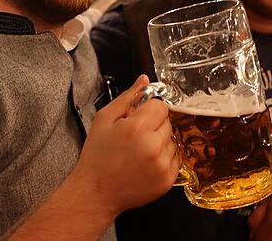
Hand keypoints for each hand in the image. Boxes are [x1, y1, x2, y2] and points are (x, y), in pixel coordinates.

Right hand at [70, 75, 177, 217]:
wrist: (96, 192)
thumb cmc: (97, 157)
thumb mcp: (104, 119)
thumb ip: (128, 97)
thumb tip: (144, 80)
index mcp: (137, 128)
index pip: (160, 106)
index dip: (148, 110)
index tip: (138, 119)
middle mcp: (153, 146)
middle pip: (168, 122)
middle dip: (154, 125)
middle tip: (135, 137)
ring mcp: (162, 165)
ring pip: (172, 140)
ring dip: (160, 142)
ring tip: (139, 151)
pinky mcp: (167, 180)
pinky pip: (175, 159)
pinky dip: (163, 159)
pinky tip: (145, 163)